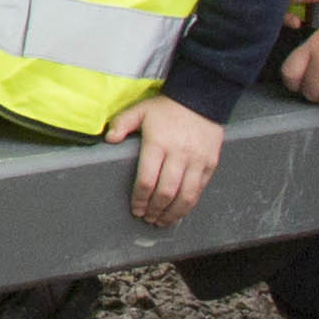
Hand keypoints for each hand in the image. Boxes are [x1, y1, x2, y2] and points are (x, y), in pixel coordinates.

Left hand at [110, 96, 227, 228]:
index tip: (136, 208)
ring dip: (173, 213)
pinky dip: (189, 205)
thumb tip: (109, 139)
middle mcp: (179, 154)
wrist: (201, 98)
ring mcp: (197, 160)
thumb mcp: (141, 110)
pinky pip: (199, 190)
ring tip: (162, 221)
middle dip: (155, 210)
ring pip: (185, 196)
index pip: (147, 180)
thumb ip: (122, 123)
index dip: (140, 199)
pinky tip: (180, 211)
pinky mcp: (210, 163)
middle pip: (166, 192)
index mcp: (158, 143)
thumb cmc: (167, 108)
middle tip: (147, 218)